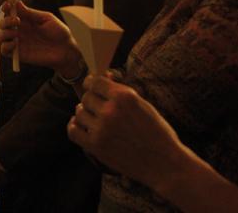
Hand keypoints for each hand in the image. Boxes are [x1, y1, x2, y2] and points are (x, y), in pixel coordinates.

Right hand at [0, 1, 82, 76]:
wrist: (66, 50)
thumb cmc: (59, 32)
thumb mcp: (46, 19)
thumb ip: (31, 13)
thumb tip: (17, 3)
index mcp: (25, 19)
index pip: (10, 12)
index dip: (5, 8)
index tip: (7, 5)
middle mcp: (19, 30)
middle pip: (2, 24)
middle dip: (5, 20)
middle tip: (16, 21)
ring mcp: (18, 42)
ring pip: (0, 37)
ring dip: (4, 33)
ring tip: (15, 33)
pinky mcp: (19, 54)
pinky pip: (4, 51)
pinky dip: (6, 46)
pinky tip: (15, 43)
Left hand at [67, 74, 185, 189]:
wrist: (164, 163)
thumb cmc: (157, 132)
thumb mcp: (143, 104)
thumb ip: (122, 91)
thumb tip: (105, 76)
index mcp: (124, 96)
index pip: (95, 82)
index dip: (91, 83)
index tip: (91, 86)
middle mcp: (111, 110)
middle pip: (86, 97)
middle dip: (91, 100)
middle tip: (97, 107)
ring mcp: (102, 129)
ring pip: (79, 113)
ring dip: (84, 114)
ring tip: (92, 119)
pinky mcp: (96, 146)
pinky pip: (73, 131)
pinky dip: (74, 127)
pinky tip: (81, 127)